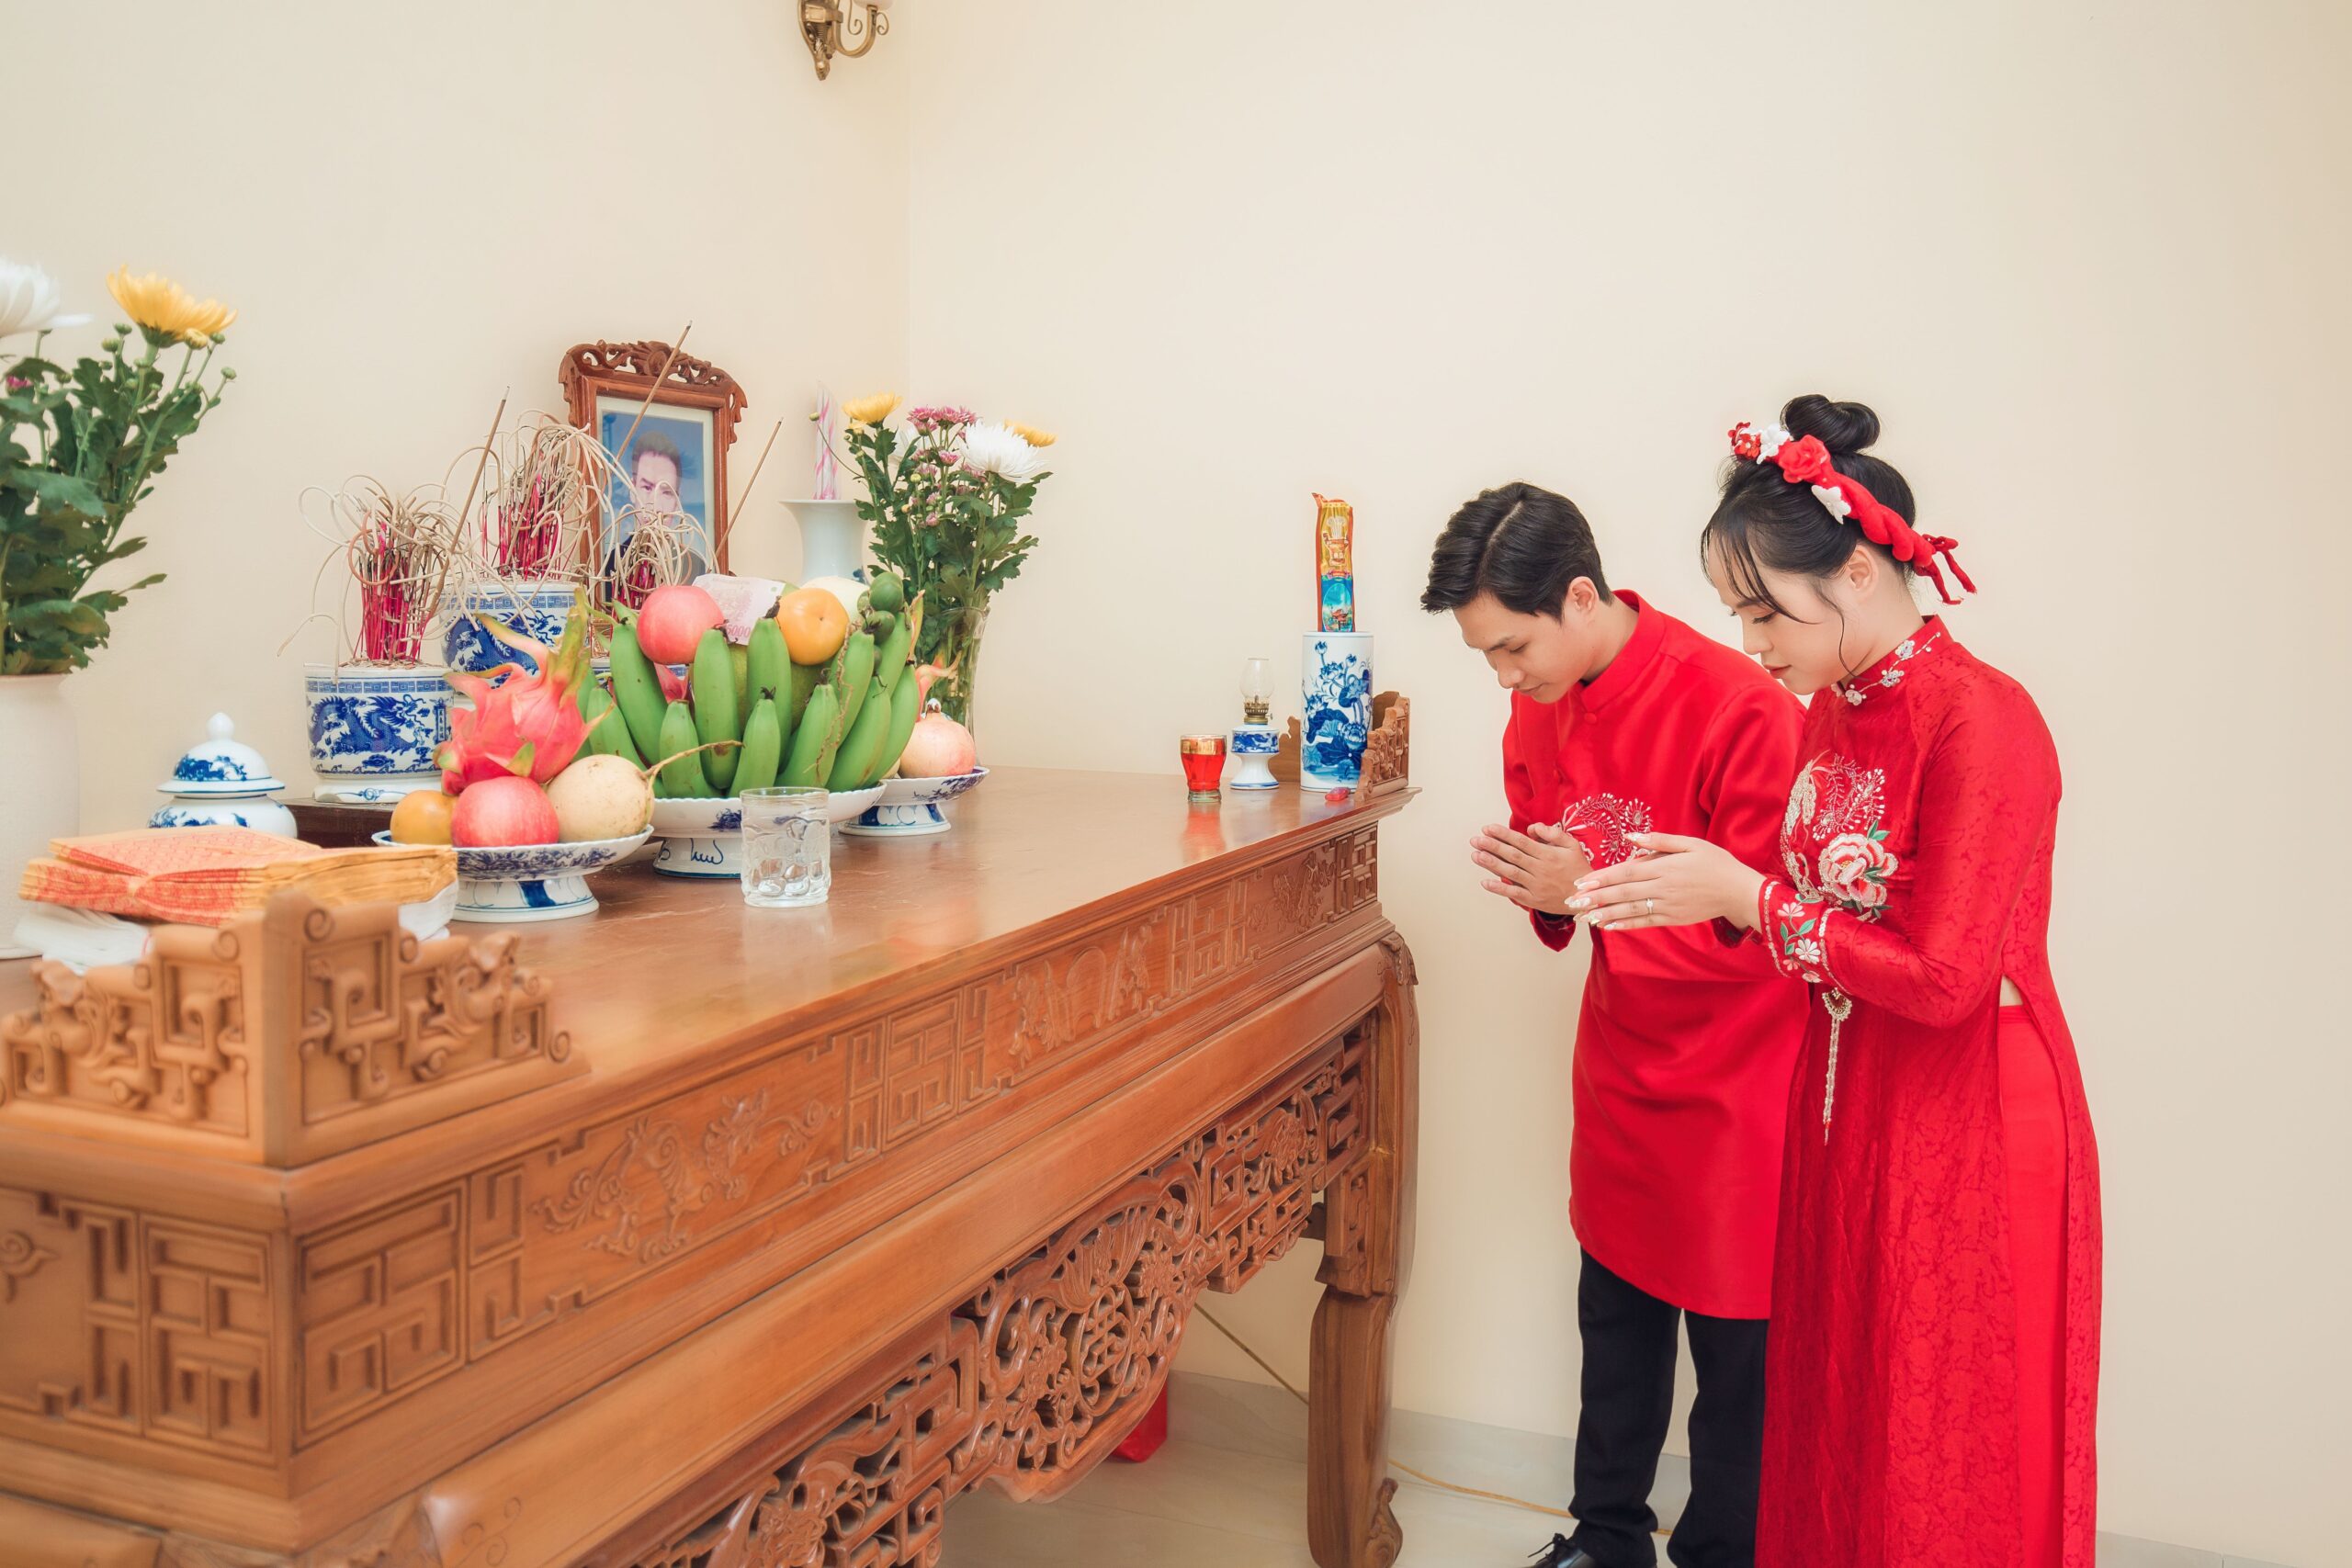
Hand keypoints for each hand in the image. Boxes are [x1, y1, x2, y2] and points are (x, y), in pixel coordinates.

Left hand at [1471, 822, 1592, 915]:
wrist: (1587, 896)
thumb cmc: (1578, 868)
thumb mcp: (1572, 845)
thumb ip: (1552, 833)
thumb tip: (1531, 828)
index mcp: (1547, 854)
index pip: (1521, 841)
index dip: (1503, 834)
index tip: (1487, 828)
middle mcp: (1539, 869)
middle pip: (1512, 855)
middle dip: (1492, 846)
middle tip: (1475, 840)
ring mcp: (1535, 885)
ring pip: (1510, 872)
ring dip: (1491, 864)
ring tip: (1476, 855)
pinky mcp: (1533, 900)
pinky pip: (1514, 893)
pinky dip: (1499, 888)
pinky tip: (1485, 882)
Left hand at [1568, 831, 1765, 930]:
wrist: (1739, 891)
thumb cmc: (1715, 863)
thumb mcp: (1690, 843)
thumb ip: (1659, 841)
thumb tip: (1631, 837)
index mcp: (1664, 867)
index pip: (1625, 873)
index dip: (1601, 878)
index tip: (1580, 883)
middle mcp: (1662, 888)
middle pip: (1622, 893)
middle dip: (1594, 898)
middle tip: (1571, 903)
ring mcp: (1666, 906)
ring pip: (1630, 910)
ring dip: (1603, 913)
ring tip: (1582, 917)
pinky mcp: (1672, 918)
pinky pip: (1644, 922)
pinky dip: (1625, 924)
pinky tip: (1607, 925)